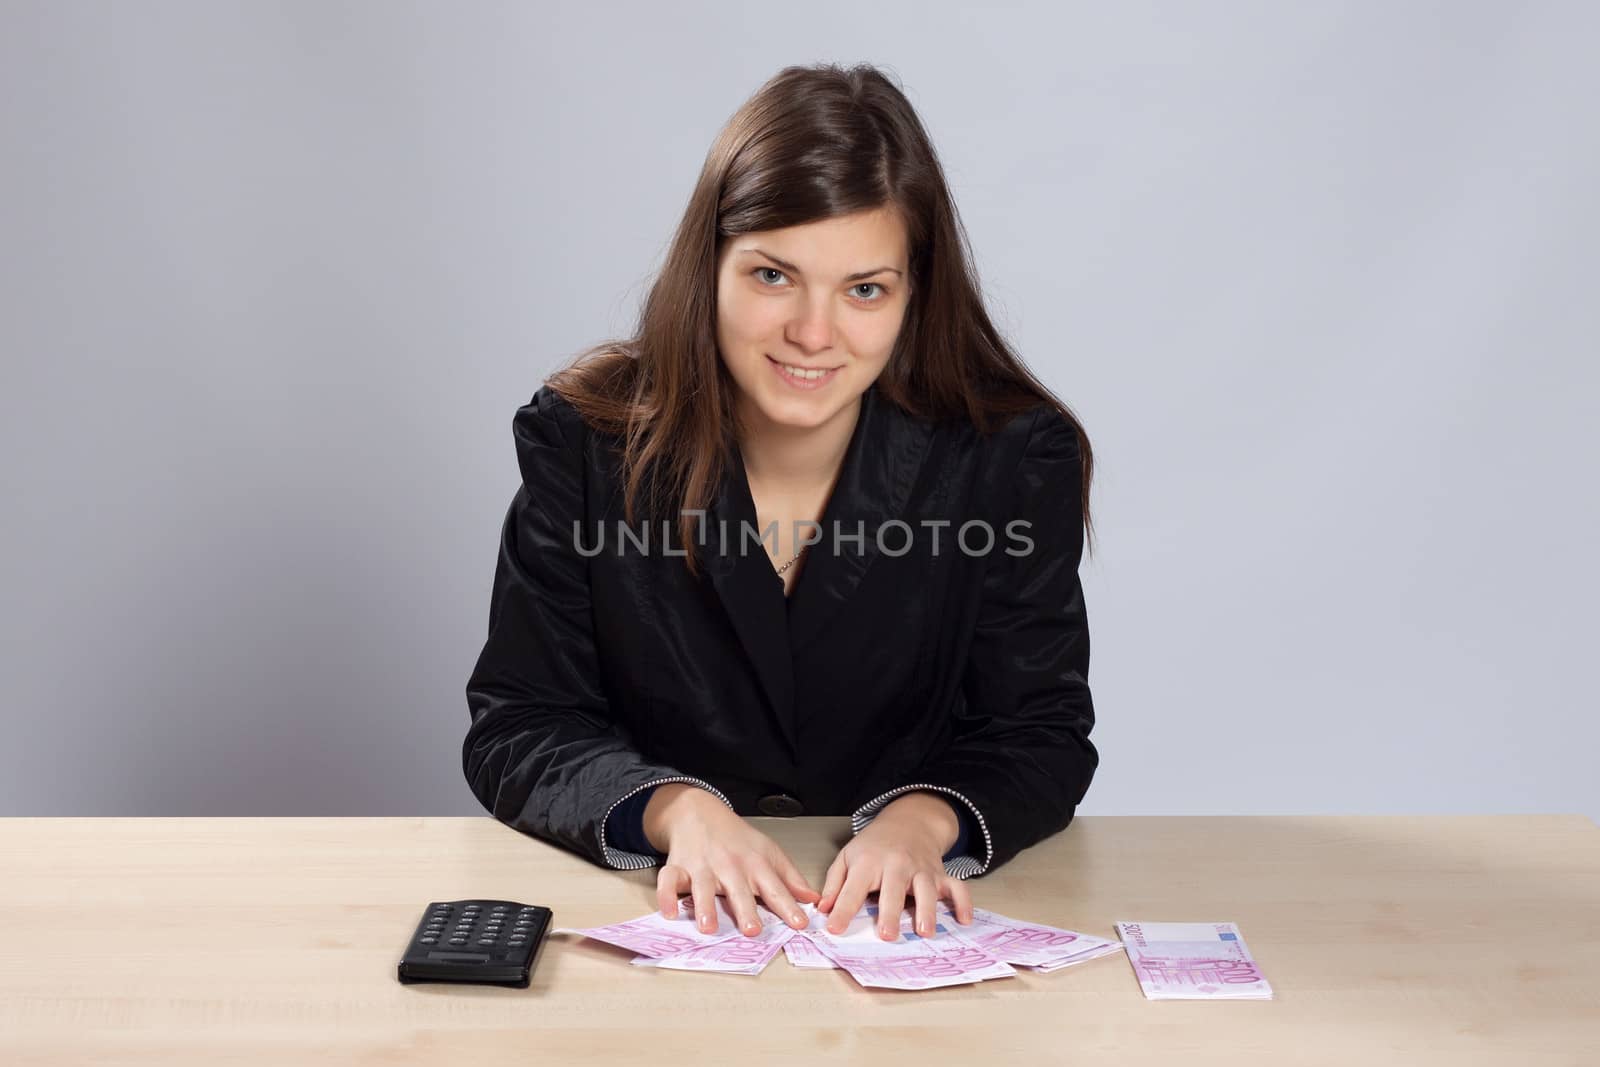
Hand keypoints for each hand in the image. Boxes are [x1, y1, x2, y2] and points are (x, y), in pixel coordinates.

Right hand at [645, 783, 819, 938]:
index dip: (787, 906)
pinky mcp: (678, 866)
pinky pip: (668, 880)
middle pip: (738, 889)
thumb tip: (814, 900)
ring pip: (702, 886)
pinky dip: (666, 896)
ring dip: (704, 906)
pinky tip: (669, 913)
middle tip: (751, 930)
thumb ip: (790, 878)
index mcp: (754, 863)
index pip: (774, 887)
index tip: (800, 924)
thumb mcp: (768, 852)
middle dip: (745, 909)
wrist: (699, 811)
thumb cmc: (737, 838)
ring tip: (708, 927)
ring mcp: (702, 866)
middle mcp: (729, 866)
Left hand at [817, 792, 974, 939]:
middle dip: (890, 912)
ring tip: (924, 932)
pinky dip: (963, 902)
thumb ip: (835, 884)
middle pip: (893, 889)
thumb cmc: (874, 846)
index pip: (853, 889)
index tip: (835, 929)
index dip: (843, 910)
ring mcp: (921, 870)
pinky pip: (956, 887)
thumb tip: (823, 909)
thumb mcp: (847, 857)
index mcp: (869, 863)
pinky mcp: (940, 875)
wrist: (908, 822)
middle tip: (887, 935)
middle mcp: (897, 865)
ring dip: (927, 910)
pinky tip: (964, 919)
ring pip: (926, 889)